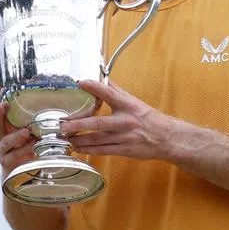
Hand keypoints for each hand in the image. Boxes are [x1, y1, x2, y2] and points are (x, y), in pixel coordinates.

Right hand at [0, 82, 35, 173]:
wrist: (18, 168)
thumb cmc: (22, 142)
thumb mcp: (25, 124)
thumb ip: (30, 112)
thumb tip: (42, 90)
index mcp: (2, 122)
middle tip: (3, 105)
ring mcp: (2, 148)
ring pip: (5, 142)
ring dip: (15, 137)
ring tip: (26, 133)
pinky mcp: (8, 161)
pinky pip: (15, 156)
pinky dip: (24, 152)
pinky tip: (33, 148)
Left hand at [59, 80, 174, 160]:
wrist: (167, 138)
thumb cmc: (149, 119)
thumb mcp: (135, 102)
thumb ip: (117, 91)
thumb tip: (102, 78)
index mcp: (128, 105)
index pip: (110, 93)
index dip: (95, 87)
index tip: (81, 82)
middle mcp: (125, 121)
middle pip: (98, 123)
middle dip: (77, 125)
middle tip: (62, 126)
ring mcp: (124, 137)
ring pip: (97, 140)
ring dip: (79, 140)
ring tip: (65, 138)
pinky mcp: (124, 150)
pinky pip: (102, 151)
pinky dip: (88, 150)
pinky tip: (78, 148)